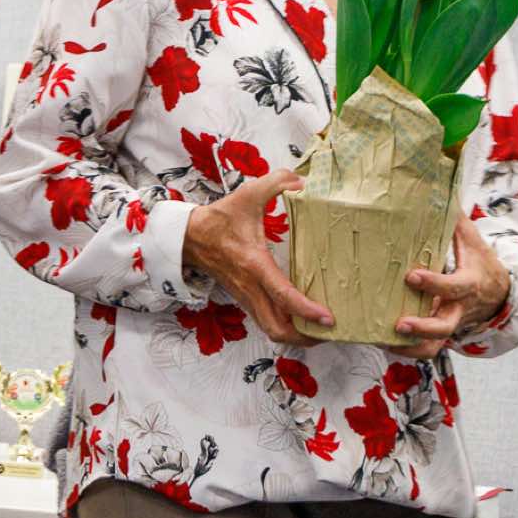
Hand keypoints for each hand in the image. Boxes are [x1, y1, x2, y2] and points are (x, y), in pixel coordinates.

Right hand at [182, 171, 334, 346]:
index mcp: (255, 265)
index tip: (328, 317)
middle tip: (328, 331)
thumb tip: (302, 181)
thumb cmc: (219, 219)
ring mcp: (246, 297)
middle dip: (304, 336)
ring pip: (271, 330)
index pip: (283, 295)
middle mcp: (251, 287)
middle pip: (278, 329)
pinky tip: (300, 318)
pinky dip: (285, 326)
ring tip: (318, 330)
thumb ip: (276, 183)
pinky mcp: (244, 299)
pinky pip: (266, 322)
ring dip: (296, 336)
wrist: (189, 237)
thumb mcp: (247, 195)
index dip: (307, 310)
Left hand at [386, 212, 510, 359]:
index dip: (432, 284)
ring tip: (382, 340)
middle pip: (444, 326)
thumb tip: (439, 189)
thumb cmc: (479, 262)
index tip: (411, 276)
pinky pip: (425, 350)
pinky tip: (382, 342)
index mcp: (468, 284)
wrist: (500, 294)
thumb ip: (454, 220)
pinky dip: (404, 351)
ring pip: (434, 346)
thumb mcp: (473, 240)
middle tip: (399, 323)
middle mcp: (459, 309)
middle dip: (422, 327)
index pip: (451, 286)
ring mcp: (450, 324)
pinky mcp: (441, 335)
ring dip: (409, 347)